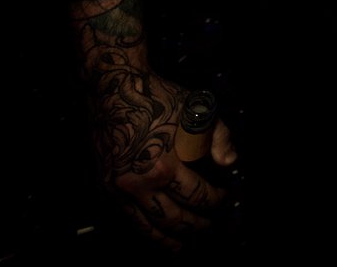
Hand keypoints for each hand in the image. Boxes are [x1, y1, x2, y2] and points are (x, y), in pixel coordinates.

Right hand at [86, 67, 239, 251]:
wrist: (113, 88)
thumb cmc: (156, 97)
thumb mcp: (197, 109)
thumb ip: (219, 137)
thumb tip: (230, 163)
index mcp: (164, 165)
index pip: (197, 196)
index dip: (215, 201)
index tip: (222, 197)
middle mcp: (140, 184)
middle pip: (174, 220)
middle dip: (196, 227)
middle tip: (208, 226)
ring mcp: (119, 189)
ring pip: (147, 229)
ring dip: (169, 242)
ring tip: (182, 247)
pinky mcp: (106, 188)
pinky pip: (127, 221)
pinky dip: (144, 233)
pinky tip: (155, 236)